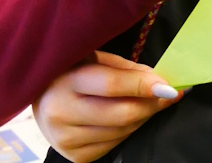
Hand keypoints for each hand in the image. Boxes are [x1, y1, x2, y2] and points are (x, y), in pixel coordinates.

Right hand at [33, 52, 181, 162]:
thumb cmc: (74, 71)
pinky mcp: (75, 156)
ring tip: (149, 102)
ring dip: (143, 117)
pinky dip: (129, 130)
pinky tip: (129, 118)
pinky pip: (114, 145)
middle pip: (121, 114)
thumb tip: (160, 81)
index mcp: (66, 81)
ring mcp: (65, 138)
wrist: (41, 98)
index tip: (170, 85)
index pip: (112, 85)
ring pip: (122, 131)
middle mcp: (61, 113)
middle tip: (169, 94)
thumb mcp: (96, 59)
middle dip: (152, 104)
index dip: (144, 86)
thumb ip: (126, 70)